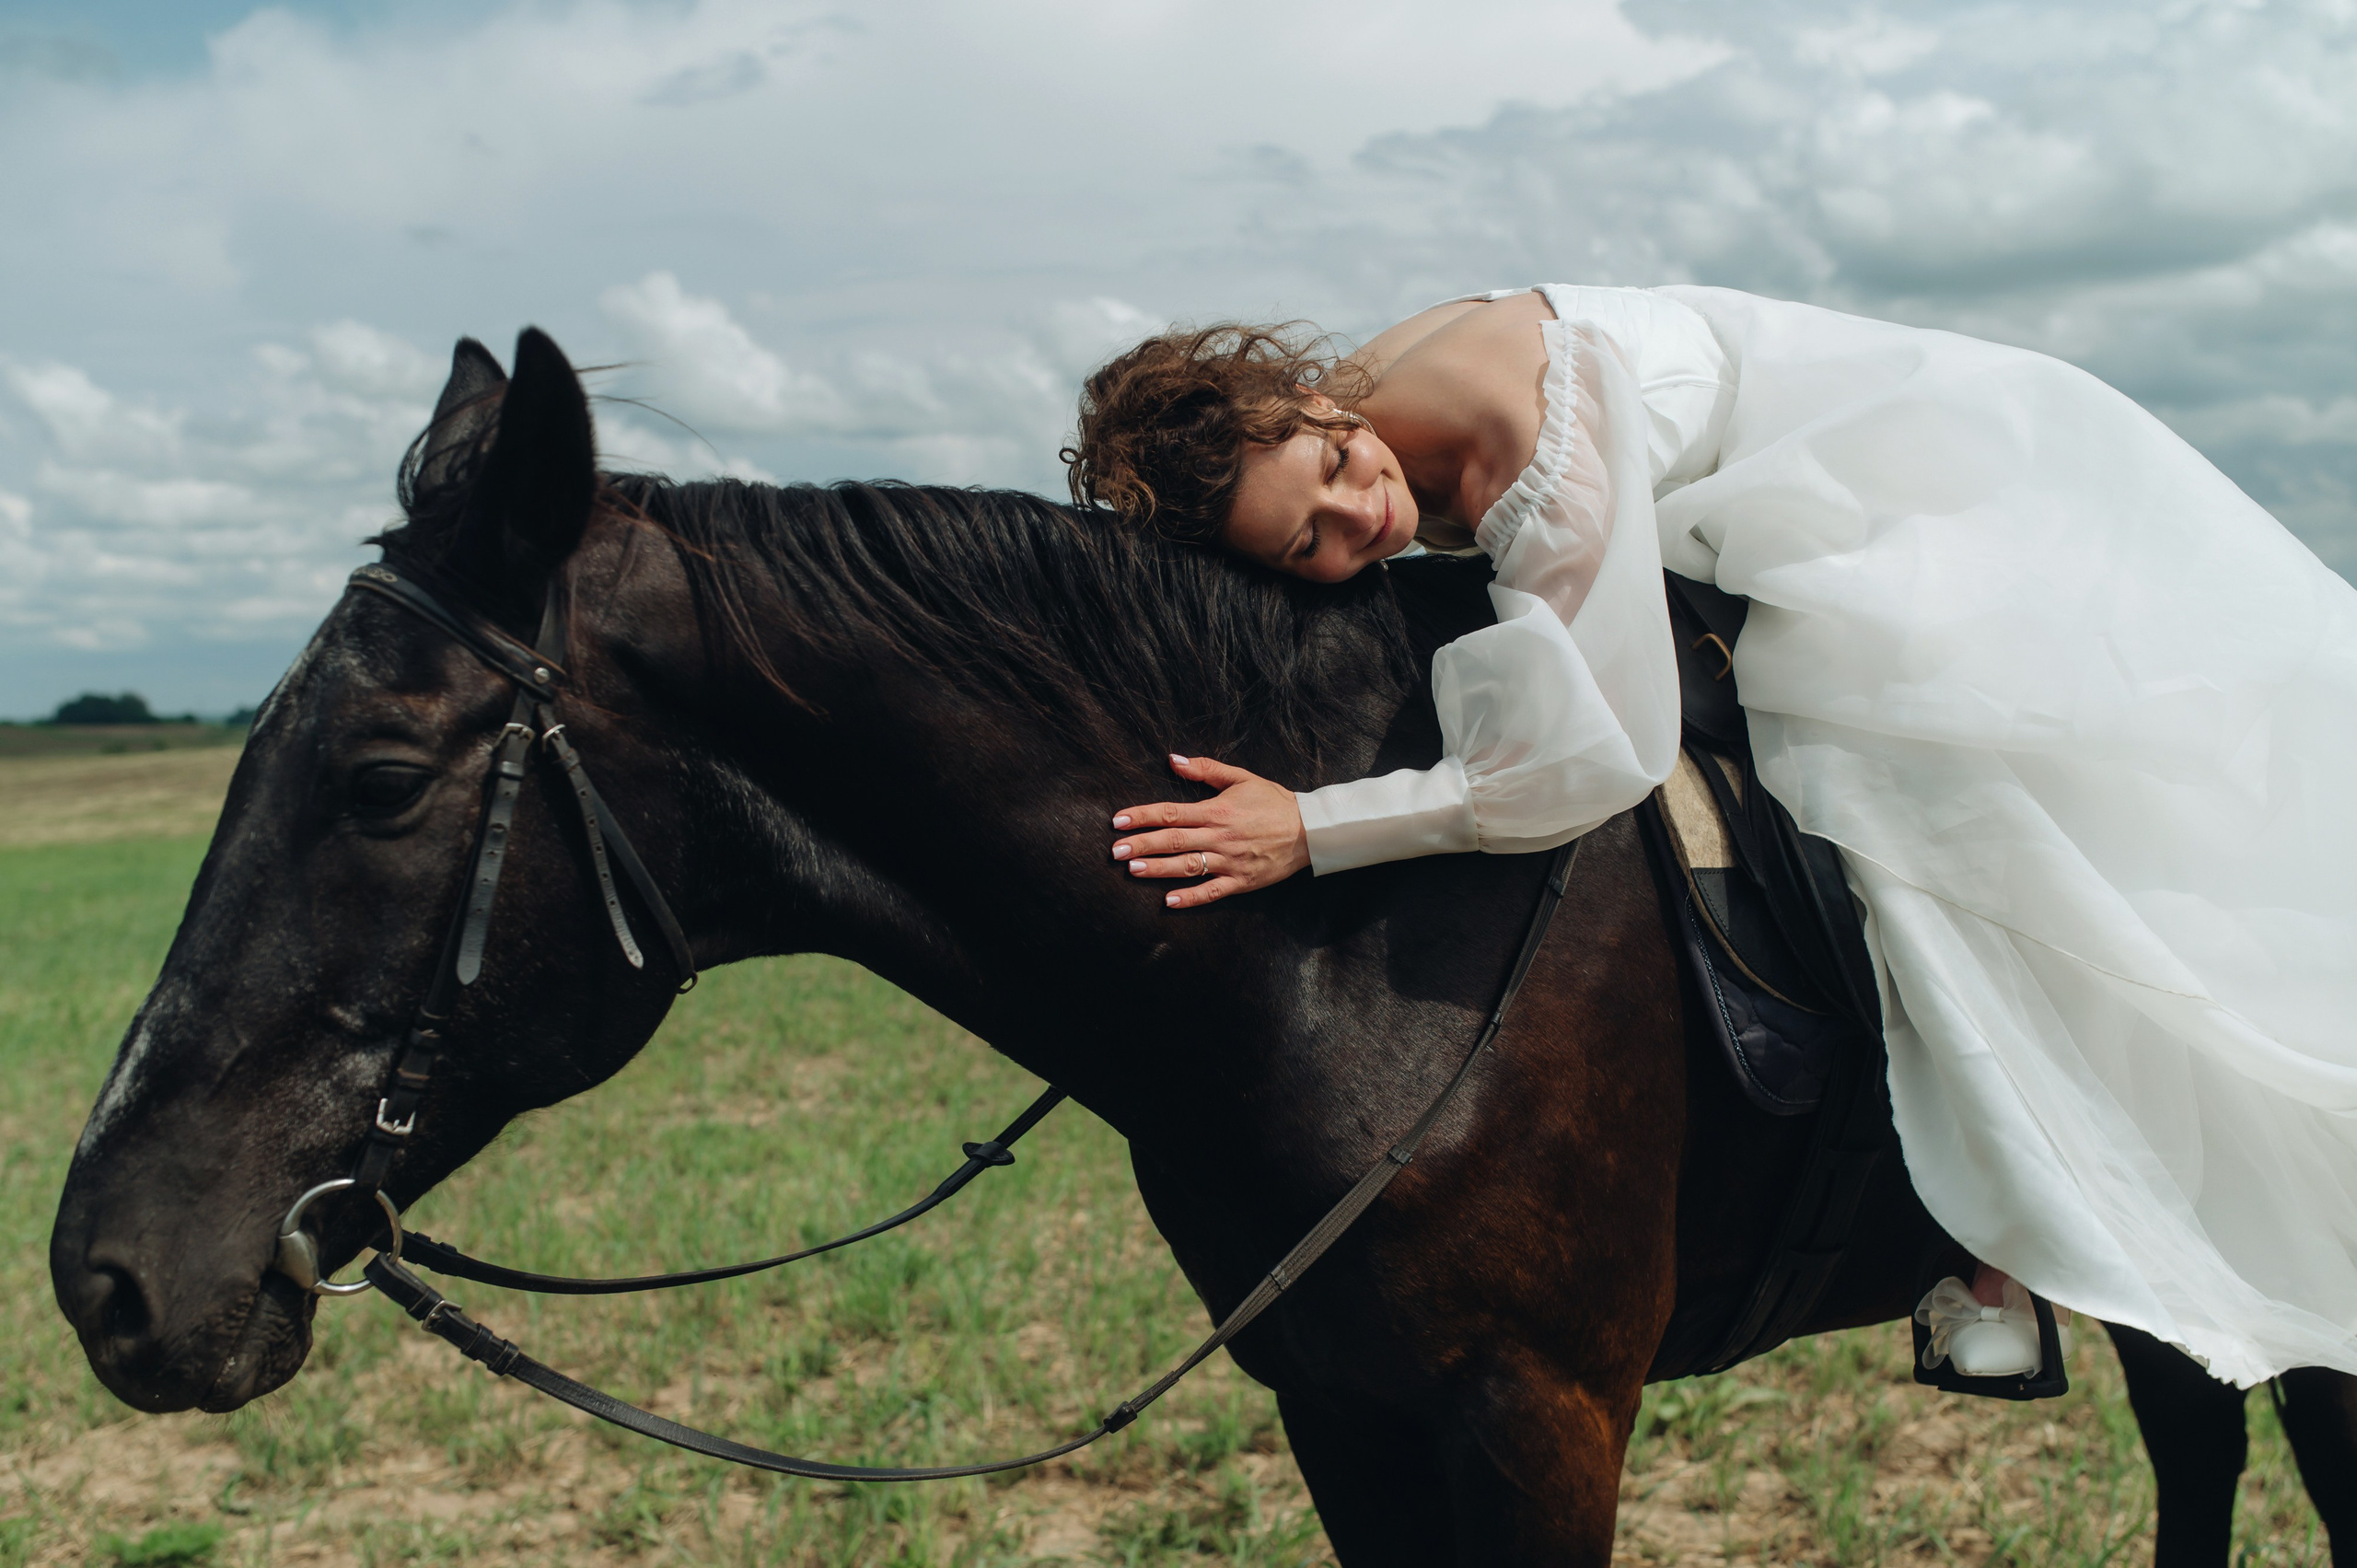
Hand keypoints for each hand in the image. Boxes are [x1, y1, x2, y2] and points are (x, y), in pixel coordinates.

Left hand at [1111, 754, 1309, 908]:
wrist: (1309, 830)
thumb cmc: (1273, 801)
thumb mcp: (1241, 777)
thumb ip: (1206, 769)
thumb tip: (1173, 760)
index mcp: (1217, 811)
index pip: (1172, 813)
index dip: (1143, 816)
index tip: (1119, 820)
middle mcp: (1220, 837)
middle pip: (1173, 841)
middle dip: (1142, 844)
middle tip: (1115, 851)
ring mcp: (1230, 861)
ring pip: (1188, 866)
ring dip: (1158, 869)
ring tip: (1133, 870)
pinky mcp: (1241, 881)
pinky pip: (1212, 892)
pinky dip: (1190, 898)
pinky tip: (1169, 901)